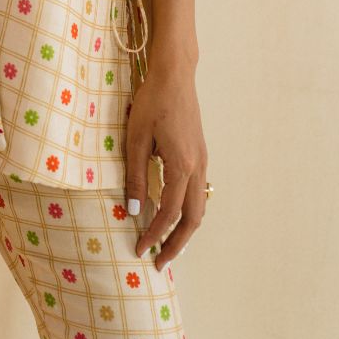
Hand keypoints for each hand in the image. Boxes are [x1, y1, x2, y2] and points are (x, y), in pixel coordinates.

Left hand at [123, 56, 206, 270]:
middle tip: (160, 263)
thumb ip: (137, 176)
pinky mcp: (200, 154)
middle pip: (193, 218)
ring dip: (185, 230)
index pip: (170, 212)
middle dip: (177, 244)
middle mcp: (197, 167)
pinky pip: (199, 192)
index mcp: (182, 165)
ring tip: (168, 246)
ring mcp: (202, 160)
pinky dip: (189, 212)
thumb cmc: (152, 102)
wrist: (174, 75)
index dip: (155, 235)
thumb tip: (135, 212)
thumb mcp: (136, 138)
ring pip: (200, 207)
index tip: (140, 249)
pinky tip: (175, 215)